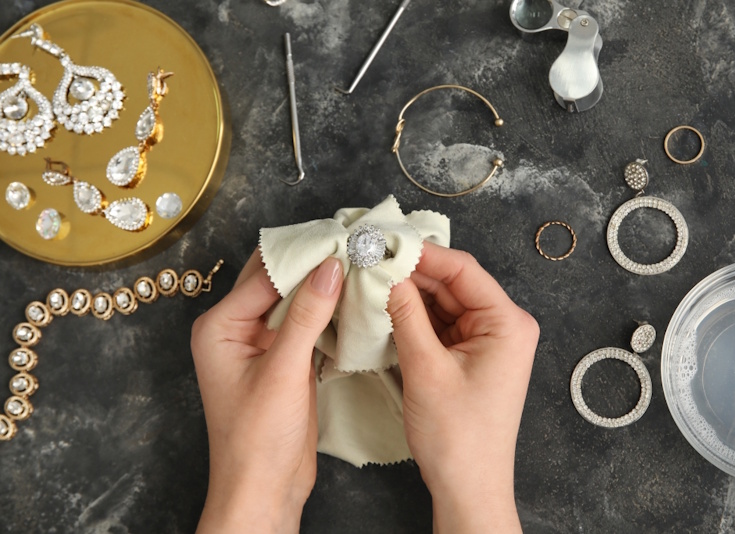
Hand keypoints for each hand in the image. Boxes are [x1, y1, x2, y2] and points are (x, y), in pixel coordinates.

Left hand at [191, 249, 342, 533]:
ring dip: (323, 288)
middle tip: (353, 247)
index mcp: (219, 326)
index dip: (303, 255)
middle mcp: (236, 329)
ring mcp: (261, 344)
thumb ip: (306, 316)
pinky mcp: (284, 360)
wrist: (265, 489)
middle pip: (277, 282)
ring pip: (295, 302)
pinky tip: (353, 301)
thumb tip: (330, 267)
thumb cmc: (257, 439)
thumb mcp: (282, 371)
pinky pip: (306, 324)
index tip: (340, 238)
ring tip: (359, 266)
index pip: (264, 275)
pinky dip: (327, 313)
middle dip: (313, 266)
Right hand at [387, 243, 538, 533]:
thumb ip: (405, 314)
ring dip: (410, 295)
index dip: (422, 254)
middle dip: (412, 274)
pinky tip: (387, 308)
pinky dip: (414, 317)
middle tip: (371, 261)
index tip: (386, 243)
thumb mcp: (425, 368)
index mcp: (508, 323)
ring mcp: (487, 341)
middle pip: (452, 284)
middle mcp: (503, 326)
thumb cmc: (459, 438)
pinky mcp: (470, 355)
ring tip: (372, 282)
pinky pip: (440, 324)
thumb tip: (387, 274)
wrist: (467, 486)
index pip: (463, 270)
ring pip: (443, 303)